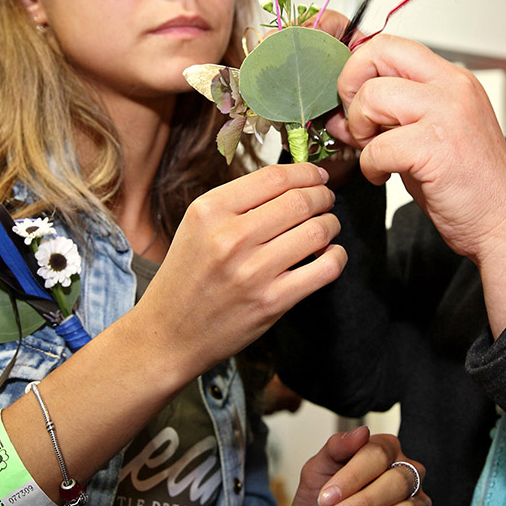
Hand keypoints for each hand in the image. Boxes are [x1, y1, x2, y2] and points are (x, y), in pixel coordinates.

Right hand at [138, 164, 346, 375]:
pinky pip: (324, 269)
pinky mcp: (271, 302)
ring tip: (327, 226)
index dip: (305, 172)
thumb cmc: (187, 276)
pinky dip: (336, 256)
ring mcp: (252, 272)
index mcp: (210, 211)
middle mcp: (230, 238)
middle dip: (323, 196)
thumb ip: (239, 202)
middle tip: (325, 200)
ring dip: (331, 224)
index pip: (273, 177)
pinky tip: (330, 254)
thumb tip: (292, 181)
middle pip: (300, 201)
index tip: (316, 175)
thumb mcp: (197, 226)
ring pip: (317, 231)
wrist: (169, 333)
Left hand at [326, 34, 505, 261]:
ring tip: (375, 153)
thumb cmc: (468, 186)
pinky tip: (385, 176)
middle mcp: (453, 87)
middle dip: (351, 87)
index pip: (390, 46)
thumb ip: (390, 117)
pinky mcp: (437, 147)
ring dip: (360, 129)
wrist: (505, 224)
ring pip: (372, 95)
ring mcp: (448, 113)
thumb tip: (341, 113)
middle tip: (358, 123)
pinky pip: (378, 146)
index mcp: (452, 79)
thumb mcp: (428, 135)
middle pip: (378, 53)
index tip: (354, 102)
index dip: (360, 70)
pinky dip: (370, 165)